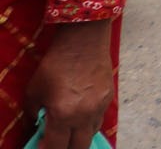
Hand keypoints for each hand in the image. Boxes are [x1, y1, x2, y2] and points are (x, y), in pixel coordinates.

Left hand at [26, 19, 112, 148]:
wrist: (83, 40)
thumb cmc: (55, 64)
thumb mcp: (34, 91)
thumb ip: (34, 114)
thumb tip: (36, 127)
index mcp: (64, 114)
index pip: (57, 147)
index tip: (42, 146)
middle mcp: (85, 115)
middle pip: (79, 147)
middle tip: (56, 143)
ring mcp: (100, 106)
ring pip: (92, 134)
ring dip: (80, 137)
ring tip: (69, 132)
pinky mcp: (109, 97)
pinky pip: (99, 119)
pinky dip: (89, 123)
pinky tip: (80, 117)